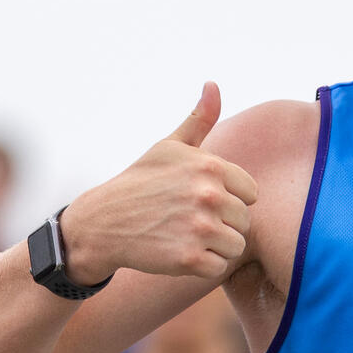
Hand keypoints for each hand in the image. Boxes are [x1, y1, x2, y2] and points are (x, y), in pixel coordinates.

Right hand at [64, 82, 259, 282]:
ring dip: (213, 247)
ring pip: (235, 246)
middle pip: (244, 221)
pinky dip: (201, 266)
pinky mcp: (189, 259)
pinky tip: (178, 253)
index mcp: (211, 166)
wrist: (101, 223)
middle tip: (186, 220)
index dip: (228, 199)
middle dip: (221, 225)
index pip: (251, 194)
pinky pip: (218, 268)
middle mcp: (209, 195)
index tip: (199, 200)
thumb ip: (199, 120)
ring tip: (184, 236)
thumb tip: (213, 85)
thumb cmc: (140, 183)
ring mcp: (199, 228)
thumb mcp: (169, 147)